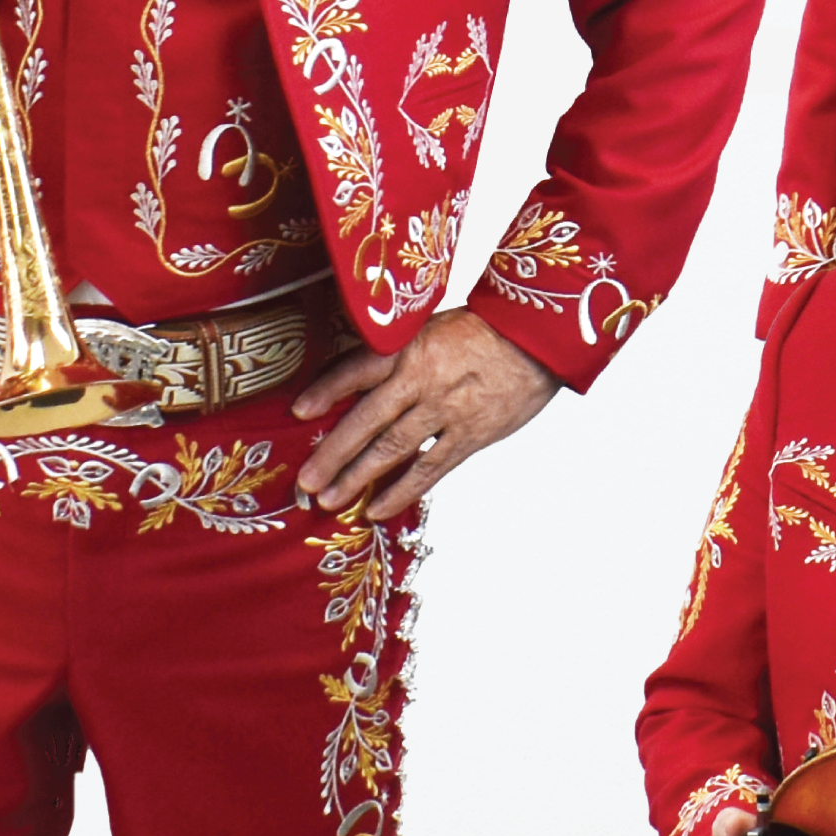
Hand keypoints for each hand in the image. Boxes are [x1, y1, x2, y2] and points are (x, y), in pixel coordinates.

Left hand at [290, 309, 558, 518]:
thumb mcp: (430, 326)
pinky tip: (377, 509)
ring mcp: (445, 411)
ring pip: (392, 450)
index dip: (327, 390)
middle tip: (305, 482)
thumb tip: (355, 380)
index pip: (358, 369)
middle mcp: (422, 380)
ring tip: (329, 500)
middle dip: (333, 453)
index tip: (299, 412)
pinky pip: (430, 469)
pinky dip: (402, 491)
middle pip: (367, 420)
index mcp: (409, 347)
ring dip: (358, 478)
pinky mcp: (469, 435)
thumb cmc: (479, 331)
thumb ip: (395, 353)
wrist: (536, 338)